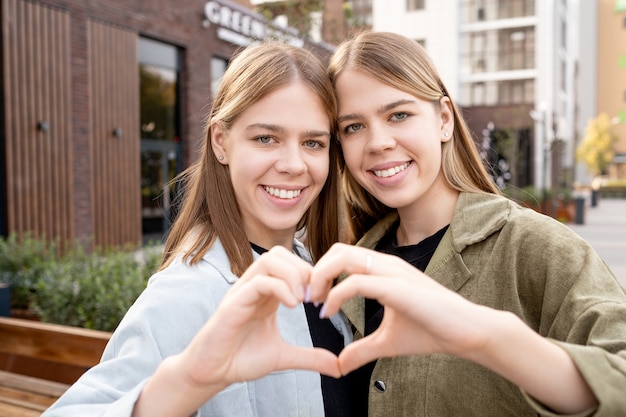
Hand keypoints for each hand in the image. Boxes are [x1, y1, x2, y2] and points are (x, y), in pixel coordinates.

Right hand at [180, 245, 340, 386]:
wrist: (212, 373)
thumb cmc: (241, 358)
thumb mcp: (284, 356)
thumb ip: (310, 357)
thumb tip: (338, 367)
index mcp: (267, 293)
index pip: (290, 262)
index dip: (310, 274)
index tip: (322, 298)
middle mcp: (254, 287)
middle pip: (280, 254)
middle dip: (303, 269)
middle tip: (314, 297)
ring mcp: (242, 292)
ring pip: (269, 260)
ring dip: (293, 275)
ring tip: (302, 300)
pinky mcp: (233, 304)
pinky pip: (258, 282)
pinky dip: (280, 288)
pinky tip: (292, 306)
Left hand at [309, 243, 488, 374]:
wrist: (465, 332)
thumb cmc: (432, 331)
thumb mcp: (388, 342)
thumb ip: (362, 349)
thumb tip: (340, 364)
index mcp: (383, 270)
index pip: (342, 256)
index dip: (322, 273)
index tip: (313, 299)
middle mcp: (385, 264)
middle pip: (337, 250)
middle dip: (315, 271)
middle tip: (307, 298)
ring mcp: (391, 271)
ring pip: (343, 257)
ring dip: (321, 278)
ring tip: (315, 302)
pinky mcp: (396, 286)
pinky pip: (356, 282)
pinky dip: (335, 296)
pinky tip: (328, 313)